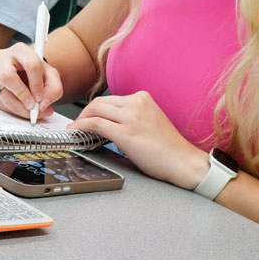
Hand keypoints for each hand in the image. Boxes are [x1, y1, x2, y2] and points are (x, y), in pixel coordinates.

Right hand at [0, 43, 62, 119]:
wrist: (22, 73)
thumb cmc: (36, 72)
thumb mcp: (50, 76)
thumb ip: (54, 89)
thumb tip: (43, 104)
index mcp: (20, 50)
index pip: (31, 65)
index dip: (37, 84)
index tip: (40, 98)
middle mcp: (2, 59)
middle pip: (7, 77)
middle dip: (22, 96)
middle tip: (32, 107)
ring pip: (1, 93)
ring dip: (19, 108)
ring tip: (30, 112)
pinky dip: (13, 110)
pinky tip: (21, 109)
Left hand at [68, 92, 208, 189]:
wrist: (182, 161)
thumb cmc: (168, 147)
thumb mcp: (150, 120)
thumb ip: (131, 116)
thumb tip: (108, 122)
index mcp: (143, 98)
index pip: (109, 99)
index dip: (94, 109)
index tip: (86, 117)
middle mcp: (136, 103)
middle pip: (99, 102)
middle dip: (84, 113)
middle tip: (77, 124)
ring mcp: (131, 117)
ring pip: (95, 110)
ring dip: (81, 120)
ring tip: (75, 129)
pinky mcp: (126, 133)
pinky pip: (96, 124)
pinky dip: (82, 127)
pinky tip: (77, 132)